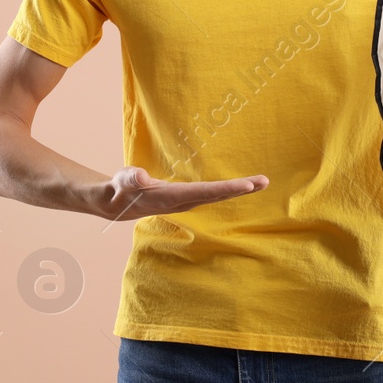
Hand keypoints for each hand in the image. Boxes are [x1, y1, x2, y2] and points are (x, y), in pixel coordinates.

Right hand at [97, 165, 267, 220]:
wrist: (118, 205)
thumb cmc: (120, 189)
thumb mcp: (122, 181)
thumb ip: (132, 179)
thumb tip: (142, 176)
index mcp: (172, 197)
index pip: (204, 191)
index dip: (225, 188)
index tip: (246, 185)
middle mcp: (183, 201)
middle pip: (217, 195)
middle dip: (241, 189)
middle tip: (264, 181)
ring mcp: (187, 201)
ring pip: (218, 195)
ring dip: (240, 189)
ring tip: (262, 182)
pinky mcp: (187, 198)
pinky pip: (214, 193)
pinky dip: (230, 189)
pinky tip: (245, 186)